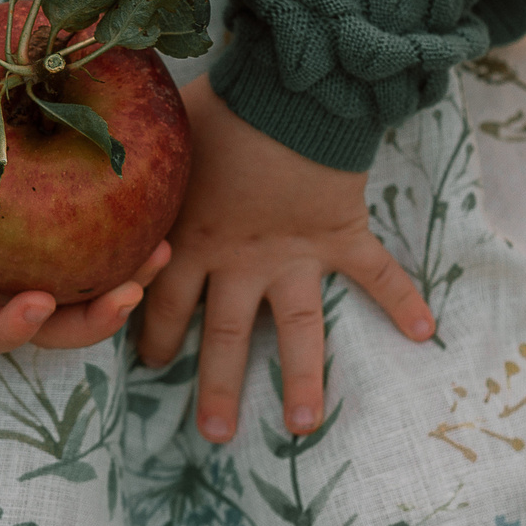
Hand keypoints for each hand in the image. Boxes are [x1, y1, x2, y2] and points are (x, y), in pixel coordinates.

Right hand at [0, 125, 167, 357]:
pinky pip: (94, 245)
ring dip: (126, 280)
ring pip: (83, 291)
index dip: (10, 330)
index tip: (38, 304)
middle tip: (128, 292)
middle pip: (50, 326)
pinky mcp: (53, 233)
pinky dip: (127, 233)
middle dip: (92, 320)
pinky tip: (158, 204)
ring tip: (159, 251)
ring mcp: (27, 266)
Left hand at [138, 76, 432, 442]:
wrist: (286, 89)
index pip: (163, 305)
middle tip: (216, 436)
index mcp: (190, 240)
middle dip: (217, 388)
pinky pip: (377, 272)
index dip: (153, 335)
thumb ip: (138, 162)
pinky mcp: (340, 234)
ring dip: (303, 378)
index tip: (149, 364)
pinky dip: (403, 299)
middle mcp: (240, 261)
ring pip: (298, 329)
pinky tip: (423, 332)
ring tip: (306, 427)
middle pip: (225, 338)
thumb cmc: (216, 106)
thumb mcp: (163, 139)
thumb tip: (101, 149)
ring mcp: (294, 254)